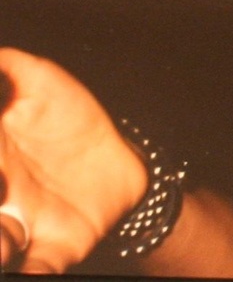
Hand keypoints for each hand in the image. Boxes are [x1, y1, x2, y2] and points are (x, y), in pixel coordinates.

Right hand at [0, 48, 146, 272]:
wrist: (122, 161)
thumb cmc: (71, 121)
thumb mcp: (43, 84)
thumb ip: (14, 68)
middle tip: (3, 181)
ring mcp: (21, 225)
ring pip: (0, 242)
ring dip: (0, 244)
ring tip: (5, 243)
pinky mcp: (54, 248)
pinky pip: (39, 268)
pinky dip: (35, 272)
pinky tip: (31, 270)